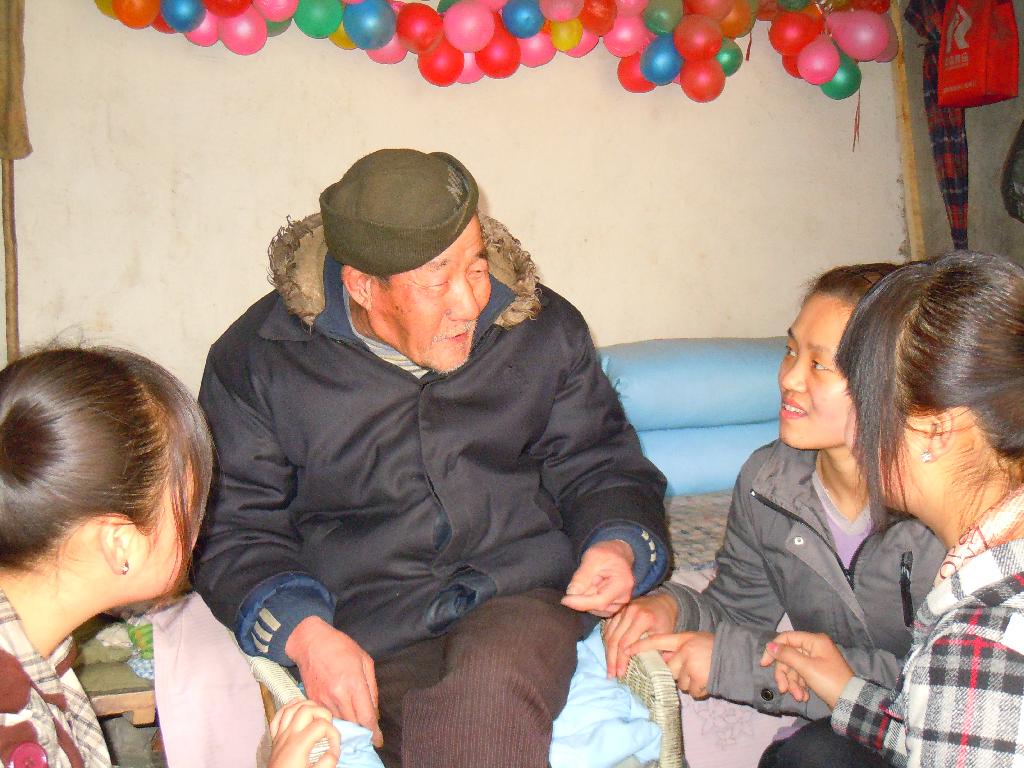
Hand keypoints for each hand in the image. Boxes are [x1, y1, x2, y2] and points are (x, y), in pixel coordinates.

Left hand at [268, 700, 340, 767]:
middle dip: (322, 712)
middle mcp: (288, 735)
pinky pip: (278, 716)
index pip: (322, 725)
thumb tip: (333, 750)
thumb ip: (328, 762)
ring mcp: (280, 735)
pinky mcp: (275, 738)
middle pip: (307, 709)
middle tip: (329, 726)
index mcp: (299, 744)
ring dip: (307, 705)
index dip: (334, 734)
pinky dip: (288, 707)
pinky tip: (297, 706)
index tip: (335, 748)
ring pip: (292, 707)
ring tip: (318, 713)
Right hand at [285, 616, 381, 746]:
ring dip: (349, 726)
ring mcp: (323, 699)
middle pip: (353, 724)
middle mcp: (338, 694)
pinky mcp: (312, 700)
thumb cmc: (340, 647)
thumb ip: (372, 687)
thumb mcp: (365, 660)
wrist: (310, 642)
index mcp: (354, 683)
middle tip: (369, 733)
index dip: (373, 732)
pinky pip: (327, 716)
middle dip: (362, 731)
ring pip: (339, 723)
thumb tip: (374, 710)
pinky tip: (341, 714)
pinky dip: (336, 719)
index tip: (378, 740)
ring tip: (356, 724)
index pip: (366, 716)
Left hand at [561, 539, 634, 617]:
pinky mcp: (613, 606)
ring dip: (586, 597)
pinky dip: (588, 600)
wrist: (615, 554)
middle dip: (583, 596)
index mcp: (622, 584)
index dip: (581, 602)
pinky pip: (595, 609)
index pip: (600, 601)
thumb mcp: (592, 558)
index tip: (565, 600)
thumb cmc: (605, 553)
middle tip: (583, 578)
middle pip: (596, 606)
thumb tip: (571, 593)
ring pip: (594, 609)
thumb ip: (582, 577)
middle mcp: (624, 598)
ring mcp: (619, 604)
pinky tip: (592, 587)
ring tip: (591, 580)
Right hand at [602, 592, 677, 678]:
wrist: (662, 602)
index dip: (622, 659)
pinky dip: (606, 643)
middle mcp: (629, 612)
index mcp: (643, 618)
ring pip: (608, 634)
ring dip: (607, 653)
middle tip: (612, 675)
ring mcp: (621, 611)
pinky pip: (607, 629)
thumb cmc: (665, 621)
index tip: (621, 674)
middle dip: (612, 660)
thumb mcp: (665, 635)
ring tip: (609, 669)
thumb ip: (655, 649)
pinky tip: (609, 655)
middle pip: (614, 639)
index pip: (626, 642)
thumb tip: (648, 669)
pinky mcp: (616, 612)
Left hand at [628, 631, 713, 698]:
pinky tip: (706, 681)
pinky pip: (692, 691)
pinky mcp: (699, 680)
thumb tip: (662, 660)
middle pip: (668, 669)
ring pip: (680, 682)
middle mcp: (685, 651)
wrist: (737, 657)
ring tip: (702, 673)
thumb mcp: (694, 641)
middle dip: (678, 672)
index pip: (657, 640)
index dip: (640, 645)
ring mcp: (692, 666)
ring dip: (689, 682)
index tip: (625, 650)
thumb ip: (678, 648)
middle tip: (692, 667)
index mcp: (683, 638)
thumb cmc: (713, 649)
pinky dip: (699, 690)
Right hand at [759, 631, 853, 709]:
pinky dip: (800, 687)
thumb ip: (787, 655)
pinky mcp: (816, 673)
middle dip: (785, 674)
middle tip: (783, 689)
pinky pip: (801, 676)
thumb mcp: (806, 668)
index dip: (774, 650)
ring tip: (798, 697)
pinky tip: (803, 697)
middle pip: (789, 656)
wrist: (850, 702)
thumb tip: (770, 645)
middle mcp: (814, 648)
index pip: (787, 638)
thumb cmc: (829, 681)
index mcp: (814, 641)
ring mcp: (816, 661)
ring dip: (793, 684)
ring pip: (794, 668)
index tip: (764, 664)